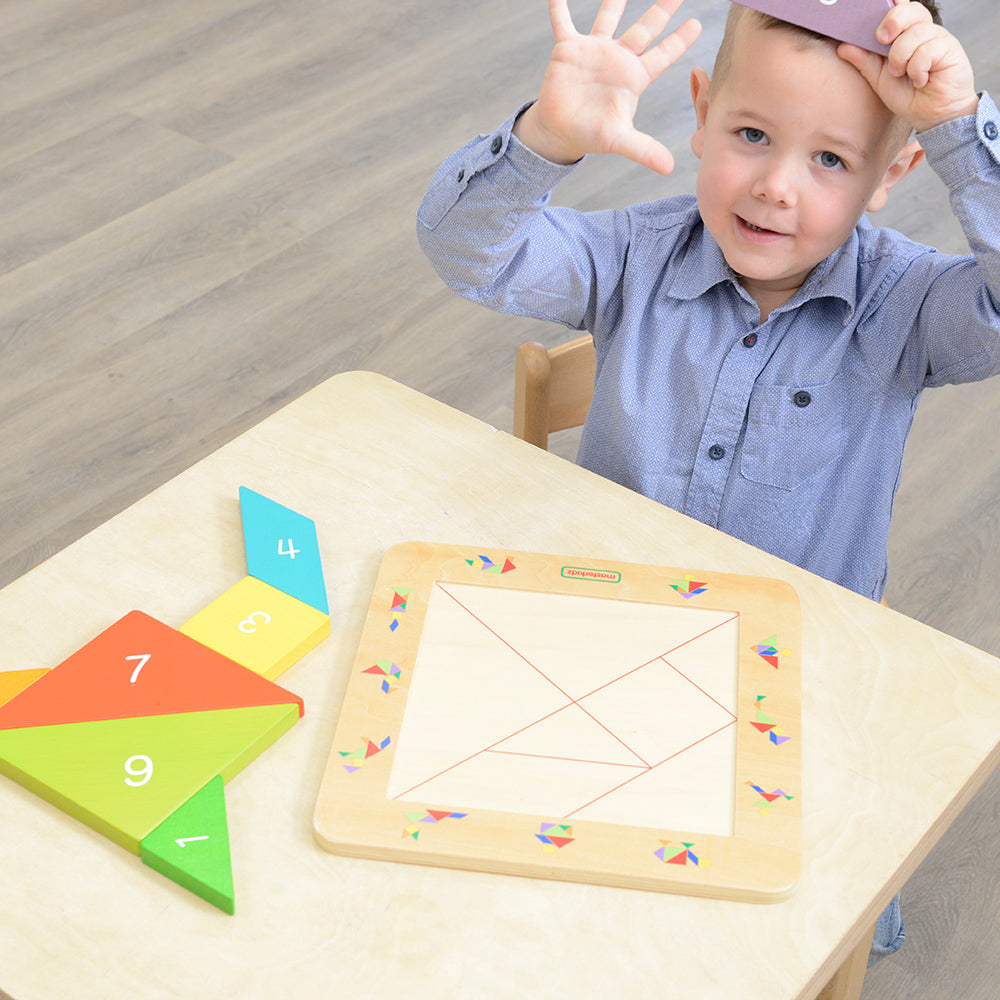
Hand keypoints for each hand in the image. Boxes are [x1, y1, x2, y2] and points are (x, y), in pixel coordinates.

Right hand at [514, 0, 701, 173]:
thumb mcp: (619, 140)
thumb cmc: (592, 134)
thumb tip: (669, 167)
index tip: (698, 23)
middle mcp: (618, 58)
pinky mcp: (568, 50)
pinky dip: (560, 8)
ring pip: (609, 16)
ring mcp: (594, 51)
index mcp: (634, 77)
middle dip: (662, 8)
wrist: (561, 131)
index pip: (662, 55)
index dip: (680, 40)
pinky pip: (564, 23)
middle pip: (645, 28)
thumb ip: (643, 150)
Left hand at [837, 0, 977, 132]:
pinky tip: (919, 80)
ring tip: (902, 74)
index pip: (899, 7)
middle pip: (909, 9)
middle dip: (892, 21)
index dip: (889, 5)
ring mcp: (938, 38)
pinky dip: (916, 69)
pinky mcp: (950, 48)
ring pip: (915, 33)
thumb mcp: (879, 78)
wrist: (930, 116)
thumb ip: (864, 61)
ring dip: (901, 58)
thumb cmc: (908, 95)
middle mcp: (923, 31)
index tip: (876, 12)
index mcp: (905, 33)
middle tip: (882, 39)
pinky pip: (926, 50)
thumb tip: (843, 46)